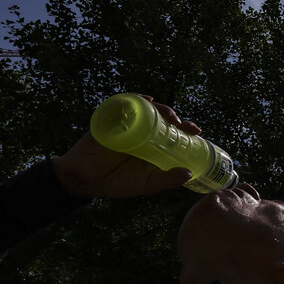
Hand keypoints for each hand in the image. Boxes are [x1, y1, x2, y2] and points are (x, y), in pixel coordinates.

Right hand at [53, 95, 203, 198]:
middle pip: (161, 117)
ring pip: (146, 109)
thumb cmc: (117, 182)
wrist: (86, 181)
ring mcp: (125, 124)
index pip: (170, 132)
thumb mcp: (147, 183)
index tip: (197, 131)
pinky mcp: (110, 119)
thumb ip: (166, 179)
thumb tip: (189, 174)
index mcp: (151, 145)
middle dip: (175, 117)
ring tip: (169, 116)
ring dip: (160, 108)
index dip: (184, 129)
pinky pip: (123, 104)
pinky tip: (147, 101)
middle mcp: (140, 132)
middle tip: (185, 125)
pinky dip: (135, 99)